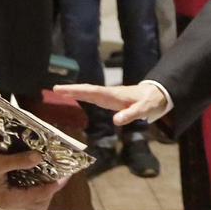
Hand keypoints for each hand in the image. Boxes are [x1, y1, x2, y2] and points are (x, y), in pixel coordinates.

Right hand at [0, 150, 64, 209]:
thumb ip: (18, 161)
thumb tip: (40, 157)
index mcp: (10, 198)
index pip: (40, 196)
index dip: (55, 185)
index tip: (66, 174)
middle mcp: (11, 203)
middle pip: (40, 204)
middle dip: (52, 190)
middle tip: (59, 174)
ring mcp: (7, 200)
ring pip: (33, 201)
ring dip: (44, 190)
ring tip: (50, 173)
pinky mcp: (5, 194)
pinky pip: (26, 195)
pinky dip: (35, 188)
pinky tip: (36, 173)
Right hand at [55, 81, 169, 126]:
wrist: (156, 94)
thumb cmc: (149, 101)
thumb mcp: (143, 109)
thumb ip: (130, 115)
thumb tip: (116, 121)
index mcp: (114, 95)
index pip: (93, 92)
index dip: (78, 91)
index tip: (63, 89)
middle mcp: (108, 93)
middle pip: (87, 91)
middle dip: (71, 89)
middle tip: (55, 88)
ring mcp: (108, 96)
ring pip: (89, 93)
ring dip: (75, 92)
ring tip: (59, 91)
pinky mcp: (110, 100)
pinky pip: (93, 97)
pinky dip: (82, 95)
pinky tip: (75, 97)